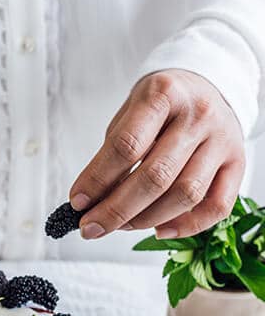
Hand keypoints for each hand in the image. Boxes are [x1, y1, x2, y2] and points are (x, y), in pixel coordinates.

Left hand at [69, 70, 245, 239]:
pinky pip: (217, 206)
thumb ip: (114, 151)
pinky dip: (188, 226)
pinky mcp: (237, 162)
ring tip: (121, 225)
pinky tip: (160, 230)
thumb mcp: (131, 111)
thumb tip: (93, 200)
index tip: (77, 202)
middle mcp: (198, 115)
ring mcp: (222, 140)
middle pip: (156, 176)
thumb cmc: (160, 104)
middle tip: (91, 227)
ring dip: (147, 219)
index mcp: (164, 93)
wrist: (206, 85)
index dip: (97, 179)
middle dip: (117, 209)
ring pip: (185, 195)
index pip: (126, 145)